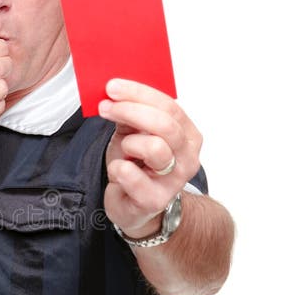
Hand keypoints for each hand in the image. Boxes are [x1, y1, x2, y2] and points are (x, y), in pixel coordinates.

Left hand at [98, 79, 202, 237]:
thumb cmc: (137, 167)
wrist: (135, 207)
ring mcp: (173, 181)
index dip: (140, 94)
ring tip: (123, 149)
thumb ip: (131, 115)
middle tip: (106, 107)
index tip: (113, 87)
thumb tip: (115, 92)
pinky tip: (118, 170)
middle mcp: (187, 157)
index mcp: (187, 135)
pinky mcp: (154, 200)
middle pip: (165, 125)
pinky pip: (131, 175)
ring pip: (155, 148)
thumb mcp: (134, 134)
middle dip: (131, 111)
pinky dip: (118, 168)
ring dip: (130, 143)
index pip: (170, 107)